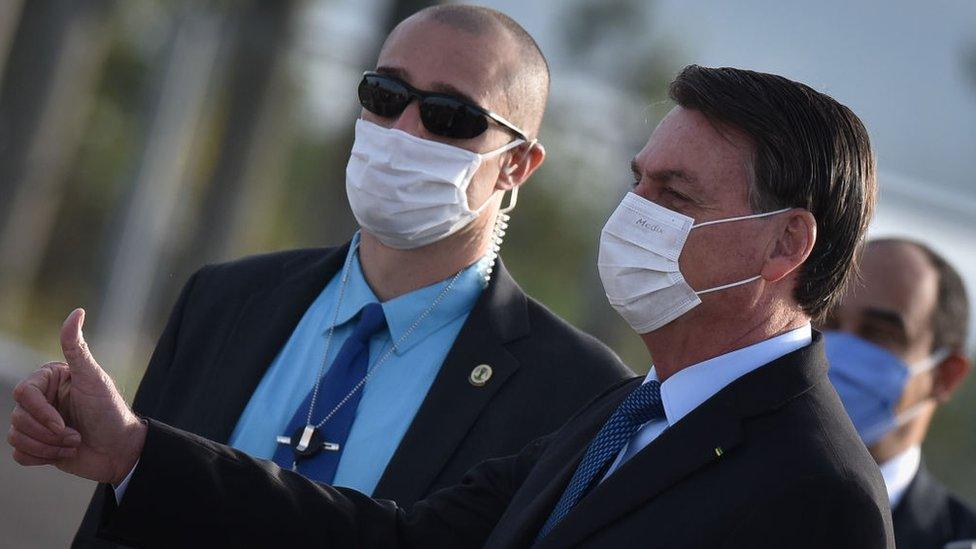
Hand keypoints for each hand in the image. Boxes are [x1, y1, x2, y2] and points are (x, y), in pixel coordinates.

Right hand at [7, 308, 145, 484]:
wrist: (121, 450)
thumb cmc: (110, 412)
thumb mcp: (94, 378)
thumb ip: (77, 348)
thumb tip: (77, 311)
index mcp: (50, 379)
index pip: (24, 394)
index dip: (41, 413)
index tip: (62, 424)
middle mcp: (42, 398)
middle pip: (18, 417)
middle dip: (48, 433)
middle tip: (76, 435)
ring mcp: (38, 422)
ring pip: (16, 437)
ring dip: (48, 447)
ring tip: (74, 442)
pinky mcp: (37, 445)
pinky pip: (20, 454)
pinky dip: (42, 457)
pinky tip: (64, 453)